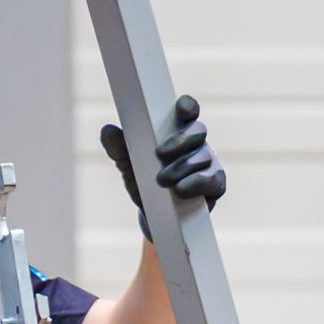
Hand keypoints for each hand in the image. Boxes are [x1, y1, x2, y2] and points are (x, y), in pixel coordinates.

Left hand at [101, 99, 228, 222]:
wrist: (153, 217)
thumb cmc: (143, 183)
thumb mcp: (127, 165)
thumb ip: (118, 147)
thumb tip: (107, 130)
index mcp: (178, 131)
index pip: (188, 112)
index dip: (188, 107)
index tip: (181, 110)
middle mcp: (197, 144)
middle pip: (199, 130)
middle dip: (180, 140)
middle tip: (159, 153)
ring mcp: (209, 164)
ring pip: (204, 156)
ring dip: (182, 167)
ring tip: (162, 180)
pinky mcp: (216, 185)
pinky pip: (214, 180)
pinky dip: (197, 183)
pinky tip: (181, 189)